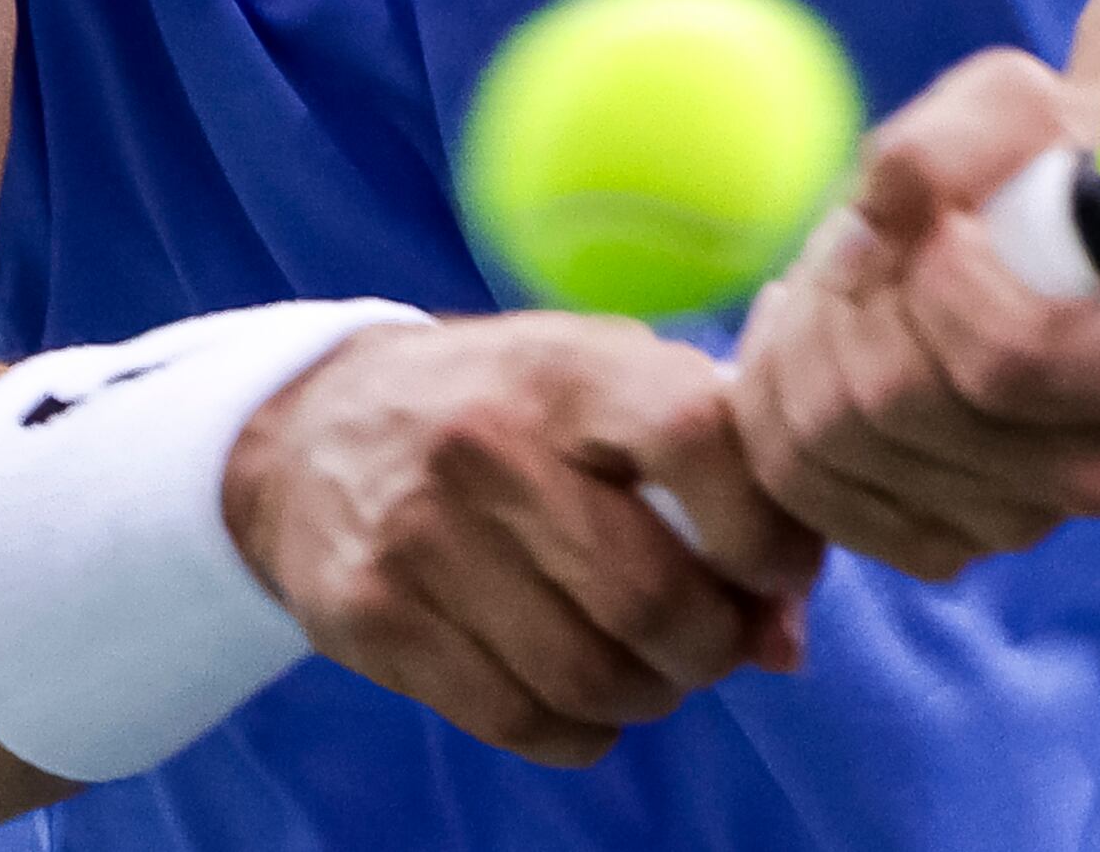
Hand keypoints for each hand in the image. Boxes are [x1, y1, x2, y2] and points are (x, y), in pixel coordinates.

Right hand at [221, 314, 822, 769]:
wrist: (312, 430)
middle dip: (714, 647)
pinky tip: (580, 697)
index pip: (697, 437)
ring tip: (649, 670)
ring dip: (649, 697)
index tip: (776, 570)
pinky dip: (580, 732)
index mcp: (566, 367)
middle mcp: (488, 445)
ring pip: (589, 677)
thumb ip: (720, 479)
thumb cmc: (509, 407)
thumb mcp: (607, 386)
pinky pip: (518, 719)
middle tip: (713, 642)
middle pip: (652, 597)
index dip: (764, 528)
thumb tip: (786, 640)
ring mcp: (420, 536)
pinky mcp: (373, 616)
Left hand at [731, 50, 1099, 579]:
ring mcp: (1016, 524)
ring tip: (835, 280)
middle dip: (845, 299)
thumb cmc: (1035, 169)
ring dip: (800, 340)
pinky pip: (805, 490)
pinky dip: (777, 405)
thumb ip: (957, 138)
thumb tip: (891, 204)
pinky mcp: (940, 547)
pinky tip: (811, 341)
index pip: (1009, 356)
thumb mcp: (1012, 106)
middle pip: (898, 401)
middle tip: (854, 238)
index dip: (934, 280)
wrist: (1037, 243)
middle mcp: (1098, 472)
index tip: (929, 222)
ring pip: (833, 444)